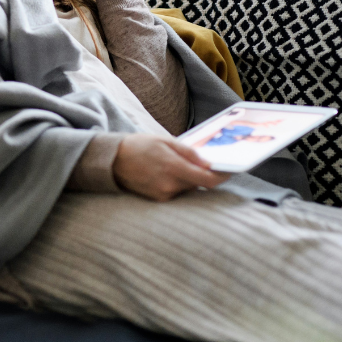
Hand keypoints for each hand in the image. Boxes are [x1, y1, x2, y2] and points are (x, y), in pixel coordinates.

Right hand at [112, 134, 230, 201]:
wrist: (113, 160)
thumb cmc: (139, 146)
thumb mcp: (165, 141)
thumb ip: (189, 153)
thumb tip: (208, 163)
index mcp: (174, 167)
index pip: (207, 180)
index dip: (221, 177)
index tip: (228, 172)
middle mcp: (170, 185)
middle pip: (198, 185)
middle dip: (200, 174)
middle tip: (195, 162)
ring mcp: (163, 194)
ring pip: (187, 188)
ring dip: (187, 179)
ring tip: (171, 165)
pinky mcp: (157, 199)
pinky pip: (176, 193)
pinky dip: (176, 184)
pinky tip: (164, 173)